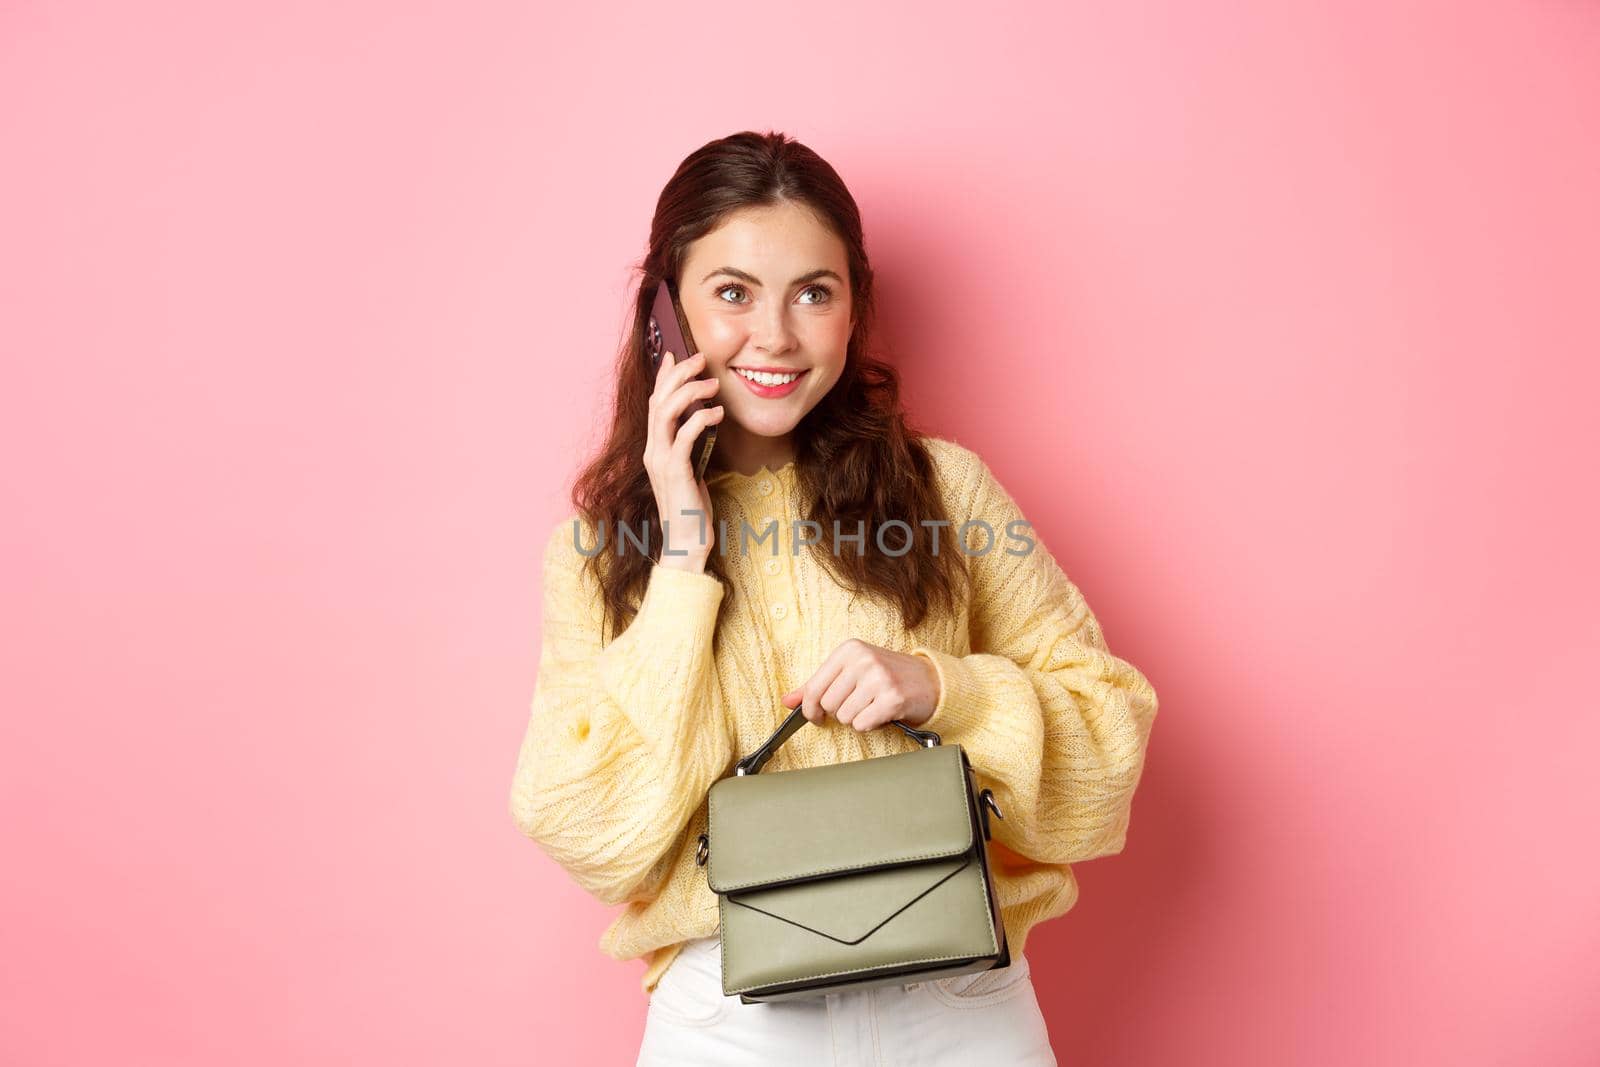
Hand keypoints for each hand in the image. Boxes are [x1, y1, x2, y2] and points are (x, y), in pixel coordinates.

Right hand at [645, 349, 724, 569]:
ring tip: (712, 384)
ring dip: (689, 393)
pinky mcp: (674, 473)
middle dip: (677, 375)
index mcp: (655, 450)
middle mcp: (652, 452)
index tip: (675, 355)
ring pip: (665, 414)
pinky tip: (717, 412)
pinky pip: (684, 437)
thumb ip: (690, 449)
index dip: (663, 377)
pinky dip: (700, 419)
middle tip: (699, 359)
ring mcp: (660, 462)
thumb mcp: (691, 472)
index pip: (654, 404)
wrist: (686, 545)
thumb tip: (700, 425)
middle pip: (658, 401)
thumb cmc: (692, 511)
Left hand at [781, 639, 941, 732]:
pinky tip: (881, 713)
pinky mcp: (892, 698)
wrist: (930, 681)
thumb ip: (816, 685)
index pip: (813, 688)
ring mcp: (879, 678)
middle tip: (859, 704)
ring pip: (845, 717)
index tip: (816, 716)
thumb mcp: (850, 672)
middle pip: (828, 705)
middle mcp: (863, 660)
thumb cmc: (886, 677)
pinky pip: (863, 725)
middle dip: (840, 712)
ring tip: (872, 706)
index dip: (810, 709)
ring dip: (857, 719)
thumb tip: (786, 701)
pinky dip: (870, 725)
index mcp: (849, 650)